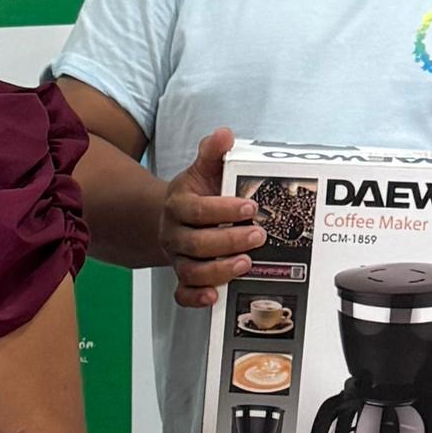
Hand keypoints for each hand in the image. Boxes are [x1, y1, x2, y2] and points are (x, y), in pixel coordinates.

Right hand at [162, 127, 259, 310]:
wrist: (173, 218)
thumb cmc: (195, 195)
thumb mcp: (202, 170)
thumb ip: (213, 153)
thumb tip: (224, 134)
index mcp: (178, 205)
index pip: (197, 209)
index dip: (223, 210)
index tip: (250, 208)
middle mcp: (175, 234)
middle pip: (196, 243)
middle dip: (228, 241)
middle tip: (258, 236)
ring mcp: (178, 258)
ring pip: (191, 270)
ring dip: (219, 270)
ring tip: (245, 264)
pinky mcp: (183, 277)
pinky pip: (182, 293)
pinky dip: (195, 297)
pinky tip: (214, 296)